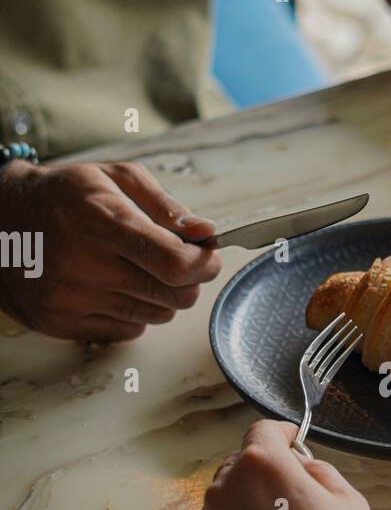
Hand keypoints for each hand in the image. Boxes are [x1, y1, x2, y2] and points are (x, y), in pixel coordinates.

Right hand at [0, 159, 220, 340]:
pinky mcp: (61, 324)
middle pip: (175, 297)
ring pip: (156, 316)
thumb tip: (206, 233)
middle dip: (189, 281)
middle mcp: (85, 266)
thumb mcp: (113, 179)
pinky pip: (128, 330)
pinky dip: (133, 312)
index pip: (177, 264)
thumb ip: (165, 206)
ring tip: (136, 269)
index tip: (208, 256)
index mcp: (102, 222)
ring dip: (160, 296)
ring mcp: (71, 300)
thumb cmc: (63, 196)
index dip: (205, 264)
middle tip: (177, 262)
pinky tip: (112, 286)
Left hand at [185, 420, 383, 509]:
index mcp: (260, 466)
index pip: (262, 432)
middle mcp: (222, 493)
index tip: (288, 441)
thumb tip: (298, 468)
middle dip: (261, 479)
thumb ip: (316, 471)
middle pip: (237, 471)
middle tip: (290, 505)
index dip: (280, 435)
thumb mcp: (349, 501)